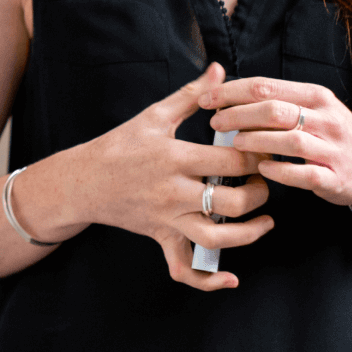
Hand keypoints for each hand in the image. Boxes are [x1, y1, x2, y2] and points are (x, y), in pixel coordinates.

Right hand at [82, 62, 273, 288]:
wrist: (84, 180)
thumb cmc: (120, 144)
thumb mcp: (154, 115)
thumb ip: (191, 94)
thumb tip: (219, 70)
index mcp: (175, 157)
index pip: (230, 162)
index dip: (257, 156)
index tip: (267, 148)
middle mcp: (174, 192)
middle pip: (232, 203)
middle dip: (260, 193)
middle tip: (267, 180)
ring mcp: (168, 219)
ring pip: (217, 239)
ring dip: (249, 234)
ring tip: (265, 220)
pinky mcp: (161, 238)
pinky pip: (185, 269)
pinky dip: (208, 281)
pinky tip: (231, 278)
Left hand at [199, 76, 351, 218]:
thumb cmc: (335, 136)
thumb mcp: (315, 109)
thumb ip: (280, 100)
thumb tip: (231, 93)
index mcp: (315, 96)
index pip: (266, 86)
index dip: (232, 91)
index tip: (207, 98)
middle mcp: (325, 118)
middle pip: (273, 109)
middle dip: (238, 114)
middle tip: (214, 122)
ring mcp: (332, 148)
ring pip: (288, 139)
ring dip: (255, 140)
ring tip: (233, 143)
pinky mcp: (335, 177)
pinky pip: (304, 173)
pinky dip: (280, 170)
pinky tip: (261, 168)